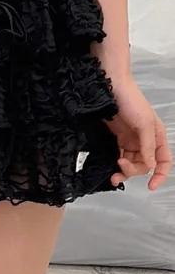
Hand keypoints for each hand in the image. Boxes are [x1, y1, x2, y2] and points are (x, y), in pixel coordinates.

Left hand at [107, 74, 171, 190]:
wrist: (110, 87)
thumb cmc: (131, 101)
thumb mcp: (144, 123)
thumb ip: (148, 145)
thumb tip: (151, 165)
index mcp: (157, 136)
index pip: (164, 161)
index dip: (160, 175)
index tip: (151, 186)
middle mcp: (145, 140)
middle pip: (144, 165)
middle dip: (134, 170)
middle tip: (120, 167)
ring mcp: (130, 140)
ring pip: (131, 163)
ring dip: (123, 171)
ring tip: (113, 175)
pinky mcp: (117, 139)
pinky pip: (119, 156)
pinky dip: (116, 164)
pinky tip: (110, 168)